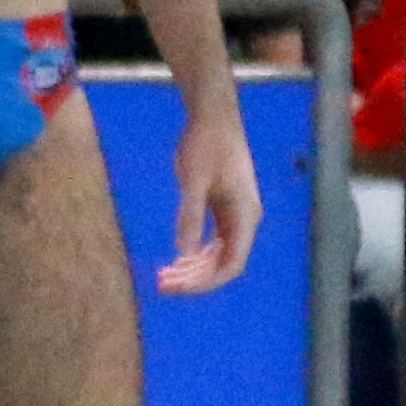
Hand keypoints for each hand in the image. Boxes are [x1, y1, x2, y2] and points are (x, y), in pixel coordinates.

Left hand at [164, 111, 264, 293]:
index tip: (176, 287)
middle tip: (161, 284)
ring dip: (193, 268)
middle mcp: (244, 220)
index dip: (205, 282)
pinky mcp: (224, 207)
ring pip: (218, 254)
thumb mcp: (193, 180)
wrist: (213, 118)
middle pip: (223, 263)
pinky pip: (214, 240)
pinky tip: (176, 259)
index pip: (230, 265)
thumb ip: (190, 214)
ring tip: (163, 276)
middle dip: (194, 278)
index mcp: (244, 216)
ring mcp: (235, 214)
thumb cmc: (205, 144)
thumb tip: (184, 250)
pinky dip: (195, 252)